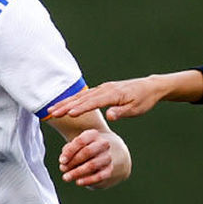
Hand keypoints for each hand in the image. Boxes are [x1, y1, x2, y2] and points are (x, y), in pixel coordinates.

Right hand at [47, 77, 166, 120]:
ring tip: (52, 110)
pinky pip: (84, 95)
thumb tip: (109, 116)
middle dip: (66, 105)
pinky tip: (64, 105)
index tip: (69, 114)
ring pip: (81, 96)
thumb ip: (121, 112)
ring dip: (66, 102)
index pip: (94, 102)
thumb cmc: (144, 100)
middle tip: (52, 112)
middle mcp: (105, 89)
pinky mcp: (102, 89)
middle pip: (82, 98)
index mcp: (113, 94)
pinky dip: (73, 99)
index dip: (81, 108)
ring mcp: (103, 88)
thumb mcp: (136, 109)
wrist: (149, 87)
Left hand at [58, 128, 129, 188]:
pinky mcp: (110, 169)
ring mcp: (107, 157)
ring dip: (77, 172)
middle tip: (62, 169)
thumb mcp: (75, 146)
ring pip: (92, 165)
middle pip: (87, 152)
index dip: (70, 152)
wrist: (101, 155)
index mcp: (93, 134)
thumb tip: (64, 163)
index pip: (81, 141)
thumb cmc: (83, 149)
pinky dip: (88, 180)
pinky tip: (78, 182)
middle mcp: (103, 144)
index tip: (61, 161)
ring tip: (66, 177)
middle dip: (73, 162)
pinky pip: (99, 176)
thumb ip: (68, 151)